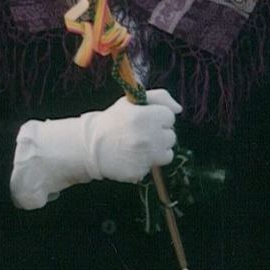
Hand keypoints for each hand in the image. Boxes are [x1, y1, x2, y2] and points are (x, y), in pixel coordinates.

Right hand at [10, 91, 180, 208]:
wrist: (91, 146)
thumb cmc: (114, 121)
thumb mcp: (131, 102)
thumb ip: (159, 98)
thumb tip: (179, 109)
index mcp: (145, 116)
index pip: (170, 117)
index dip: (158, 117)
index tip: (146, 119)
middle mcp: (147, 137)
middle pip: (171, 136)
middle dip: (159, 134)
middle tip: (141, 133)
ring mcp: (144, 156)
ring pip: (167, 154)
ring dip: (157, 150)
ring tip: (139, 146)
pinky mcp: (140, 171)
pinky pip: (153, 167)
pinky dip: (145, 163)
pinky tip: (132, 157)